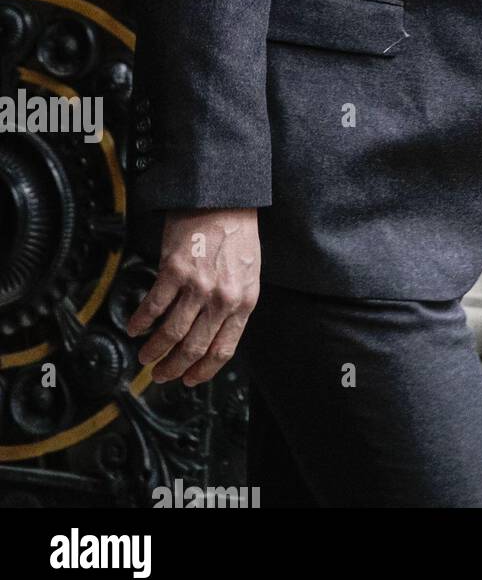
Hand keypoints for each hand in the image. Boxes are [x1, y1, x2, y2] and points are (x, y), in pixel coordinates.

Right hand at [126, 208, 260, 385]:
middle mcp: (222, 298)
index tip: (189, 380)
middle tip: (161, 374)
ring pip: (171, 333)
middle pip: (194, 348)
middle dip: (174, 368)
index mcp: (244, 301)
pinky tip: (135, 328)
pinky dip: (141, 322)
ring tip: (145, 356)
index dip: (203, 371)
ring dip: (154, 351)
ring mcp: (198, 286)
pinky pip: (153, 307)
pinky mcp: (175, 271)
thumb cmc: (238, 234)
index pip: (223, 349)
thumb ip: (234, 304)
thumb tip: (214, 333)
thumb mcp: (248, 273)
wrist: (226, 199)